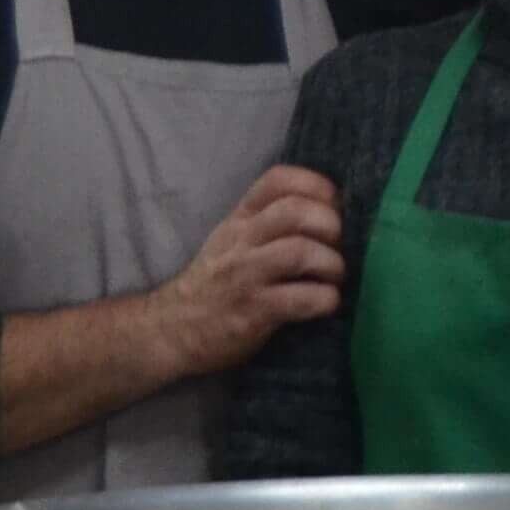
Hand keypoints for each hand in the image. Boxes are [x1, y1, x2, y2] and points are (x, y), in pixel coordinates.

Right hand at [153, 165, 345, 374]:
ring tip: (334, 276)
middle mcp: (242, 241)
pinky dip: (325, 299)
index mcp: (241, 220)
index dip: (315, 185)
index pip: (278, 180)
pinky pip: (300, 298)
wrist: (171, 330)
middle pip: (294, 210)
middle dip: (330, 224)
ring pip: (299, 251)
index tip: (334, 205)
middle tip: (338, 246)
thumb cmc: (216, 284)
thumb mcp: (233, 241)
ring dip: (331, 263)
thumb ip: (269, 222)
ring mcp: (245, 276)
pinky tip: (326, 303)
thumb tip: (333, 214)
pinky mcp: (252, 312)